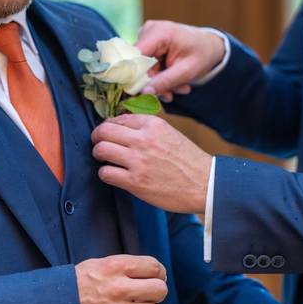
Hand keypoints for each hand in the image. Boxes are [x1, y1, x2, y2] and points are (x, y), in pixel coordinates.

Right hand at [75, 255, 168, 303]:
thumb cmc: (76, 286)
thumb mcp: (97, 265)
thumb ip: (124, 266)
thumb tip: (154, 272)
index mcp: (114, 266)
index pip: (154, 266)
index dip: (159, 273)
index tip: (156, 277)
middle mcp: (118, 288)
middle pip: (160, 289)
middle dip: (156, 293)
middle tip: (146, 296)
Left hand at [91, 114, 210, 213]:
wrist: (205, 184)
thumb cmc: (188, 160)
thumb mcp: (169, 133)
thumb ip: (147, 129)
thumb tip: (122, 126)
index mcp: (153, 125)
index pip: (118, 119)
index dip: (109, 126)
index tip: (108, 133)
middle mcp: (143, 140)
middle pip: (104, 131)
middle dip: (97, 137)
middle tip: (98, 144)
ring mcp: (138, 161)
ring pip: (101, 150)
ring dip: (98, 154)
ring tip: (104, 159)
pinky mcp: (135, 182)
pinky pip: (106, 173)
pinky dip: (105, 173)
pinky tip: (113, 175)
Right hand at [137, 20, 225, 100]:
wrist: (210, 46)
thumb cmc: (203, 54)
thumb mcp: (187, 71)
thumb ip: (165, 81)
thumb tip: (143, 92)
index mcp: (159, 32)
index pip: (136, 56)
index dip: (136, 76)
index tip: (145, 93)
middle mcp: (149, 30)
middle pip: (138, 63)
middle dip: (154, 82)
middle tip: (171, 94)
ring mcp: (147, 35)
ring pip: (142, 66)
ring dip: (159, 80)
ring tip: (178, 87)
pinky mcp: (148, 42)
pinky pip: (146, 63)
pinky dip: (159, 74)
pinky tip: (173, 79)